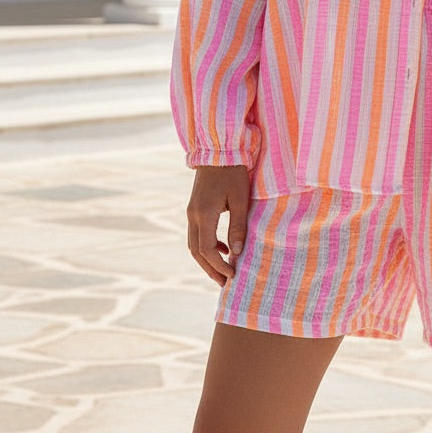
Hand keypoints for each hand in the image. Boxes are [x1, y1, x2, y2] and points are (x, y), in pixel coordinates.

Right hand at [186, 165, 249, 285]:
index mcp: (203, 214)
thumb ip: (237, 227)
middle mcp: (193, 215)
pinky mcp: (194, 207)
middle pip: (196, 251)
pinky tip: (223, 248)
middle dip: (210, 269)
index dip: (219, 265)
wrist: (218, 149)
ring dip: (207, 259)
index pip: (208, 250)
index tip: (233, 274)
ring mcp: (191, 211)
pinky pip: (197, 233)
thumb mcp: (240, 199)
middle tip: (225, 283)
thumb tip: (236, 254)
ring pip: (194, 244)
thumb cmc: (233, 172)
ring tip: (223, 271)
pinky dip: (207, 245)